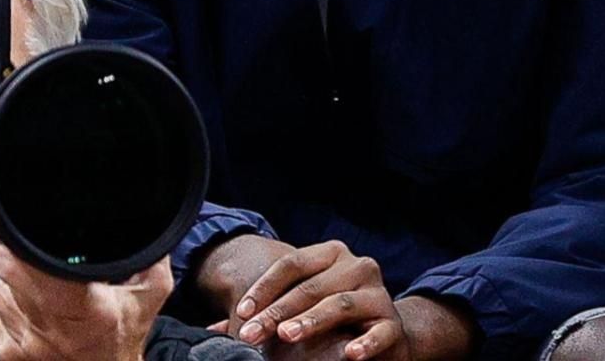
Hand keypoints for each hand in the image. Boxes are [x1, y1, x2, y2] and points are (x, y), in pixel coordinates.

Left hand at [0, 245, 169, 360]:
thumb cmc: (125, 335)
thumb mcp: (150, 293)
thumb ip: (151, 257)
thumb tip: (146, 222)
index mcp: (92, 315)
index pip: (47, 288)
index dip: (19, 267)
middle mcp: (55, 334)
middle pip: (18, 287)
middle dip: (20, 267)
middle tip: (31, 259)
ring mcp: (29, 346)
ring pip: (2, 297)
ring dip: (14, 285)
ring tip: (40, 286)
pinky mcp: (11, 354)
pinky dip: (6, 304)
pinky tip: (28, 306)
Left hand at [222, 240, 412, 359]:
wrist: (387, 333)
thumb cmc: (333, 319)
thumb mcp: (301, 306)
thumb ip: (265, 312)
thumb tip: (212, 330)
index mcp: (332, 255)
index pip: (292, 264)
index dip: (264, 288)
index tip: (240, 313)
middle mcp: (357, 266)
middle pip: (311, 286)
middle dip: (276, 312)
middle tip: (250, 334)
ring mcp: (378, 292)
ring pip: (340, 303)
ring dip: (312, 320)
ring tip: (287, 336)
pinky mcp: (392, 321)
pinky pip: (379, 331)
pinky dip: (365, 342)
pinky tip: (349, 354)